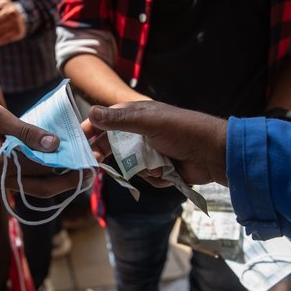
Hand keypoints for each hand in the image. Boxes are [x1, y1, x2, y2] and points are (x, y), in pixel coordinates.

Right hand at [0, 99, 83, 196]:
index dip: (66, 167)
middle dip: (71, 181)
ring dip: (63, 181)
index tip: (87, 160)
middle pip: (44, 188)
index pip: (40, 170)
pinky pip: (34, 182)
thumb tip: (54, 144)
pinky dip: (52, 176)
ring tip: (85, 169)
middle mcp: (2, 178)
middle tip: (93, 170)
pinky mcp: (8, 178)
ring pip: (41, 188)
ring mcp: (4, 181)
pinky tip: (67, 166)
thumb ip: (26, 131)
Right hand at [84, 101, 228, 185]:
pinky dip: (155, 177)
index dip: (90, 130)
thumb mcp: (149, 122)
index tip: (75, 142)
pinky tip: (168, 172)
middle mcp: (141, 133)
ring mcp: (151, 152)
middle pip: (112, 146)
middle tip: (96, 161)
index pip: (104, 121)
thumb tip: (91, 112)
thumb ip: (119, 120)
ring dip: (141, 168)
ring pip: (129, 165)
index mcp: (137, 116)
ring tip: (156, 164)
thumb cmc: (183, 130)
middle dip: (108, 155)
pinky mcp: (160, 168)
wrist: (214, 154)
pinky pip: (146, 177)